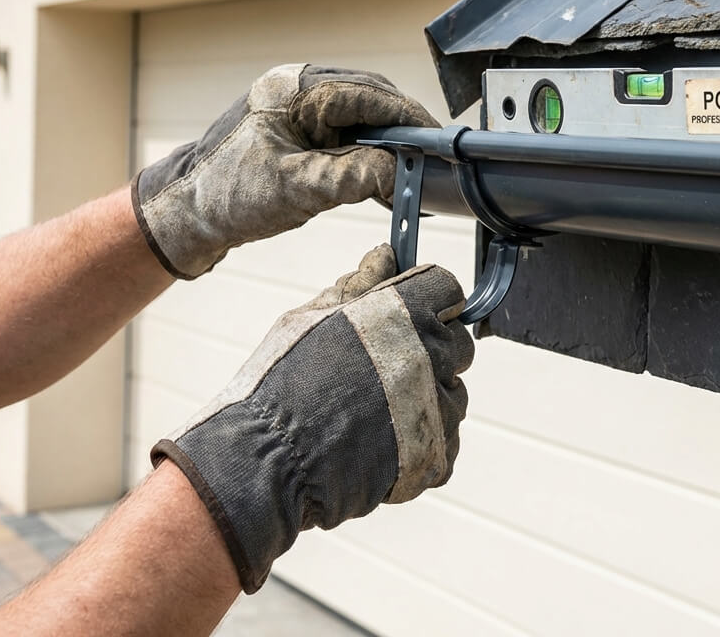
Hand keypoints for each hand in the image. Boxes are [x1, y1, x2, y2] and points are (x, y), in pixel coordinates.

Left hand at [132, 64, 437, 277]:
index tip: (438, 144)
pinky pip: (343, 130)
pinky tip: (381, 179)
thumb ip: (356, 176)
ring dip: (385, 144)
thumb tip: (402, 172)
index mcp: (294, 89)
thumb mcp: (300, 189)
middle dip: (402, 131)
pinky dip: (366, 152)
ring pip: (359, 115)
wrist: (182, 212)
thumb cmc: (229, 196)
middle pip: (369, 99)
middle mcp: (297, 86)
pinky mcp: (295, 124)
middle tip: (430, 163)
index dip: (409, 120)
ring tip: (409, 176)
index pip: (370, 95)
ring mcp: (295, 103)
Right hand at [151, 245, 473, 592]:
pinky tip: (380, 443)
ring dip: (427, 397)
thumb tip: (386, 256)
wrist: (262, 463)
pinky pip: (446, 440)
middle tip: (385, 367)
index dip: (428, 299)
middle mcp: (429, 356)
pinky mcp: (436, 457)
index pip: (447, 289)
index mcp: (403, 313)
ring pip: (454, 394)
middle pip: (457, 342)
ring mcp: (436, 410)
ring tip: (375, 412)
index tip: (411, 312)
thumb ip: (358, 284)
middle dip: (430, 348)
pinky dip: (422, 442)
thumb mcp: (310, 317)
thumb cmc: (277, 384)